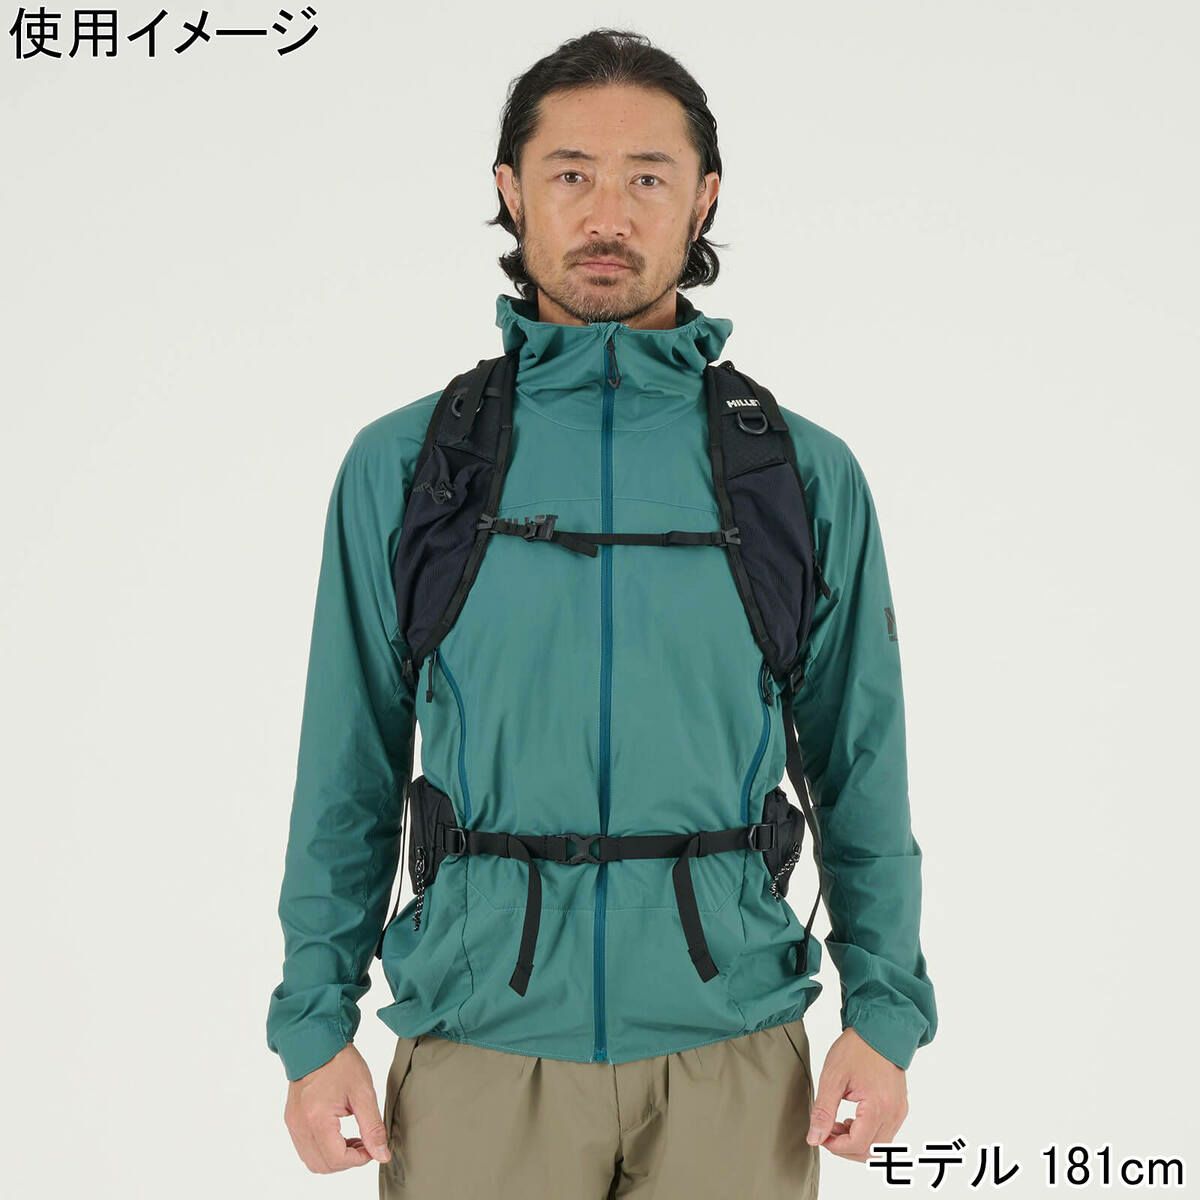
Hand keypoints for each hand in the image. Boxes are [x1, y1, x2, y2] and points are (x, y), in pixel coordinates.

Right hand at [283, 1042, 390, 1172]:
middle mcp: (300, 1125)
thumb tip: (381, 1154)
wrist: (317, 1041)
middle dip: (346, 1161)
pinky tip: (339, 1134)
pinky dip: (323, 1149)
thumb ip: (373, 1127)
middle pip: (322, 1165)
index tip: (372, 1147)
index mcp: (317, 1119)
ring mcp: (293, 1123)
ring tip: (353, 1139)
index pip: (336, 1159)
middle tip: (364, 1144)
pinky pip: (305, 1148)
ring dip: (334, 1158)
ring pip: (312, 1160)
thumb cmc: (340, 1062)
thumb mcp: (364, 1093)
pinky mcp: (292, 1119)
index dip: (357, 1160)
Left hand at [806, 1027, 907, 1162]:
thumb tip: (814, 1139)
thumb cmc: (856, 1049)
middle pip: (871, 1151)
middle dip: (846, 1147)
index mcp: (878, 1107)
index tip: (821, 1134)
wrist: (878, 1029)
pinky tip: (852, 1117)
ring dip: (856, 1142)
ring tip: (838, 1122)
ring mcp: (899, 1111)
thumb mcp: (832, 1077)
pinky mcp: (899, 1107)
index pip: (858, 1145)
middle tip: (827, 1130)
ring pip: (879, 1146)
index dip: (836, 1147)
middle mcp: (894, 1114)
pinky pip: (885, 1133)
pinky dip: (867, 1133)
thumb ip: (823, 1111)